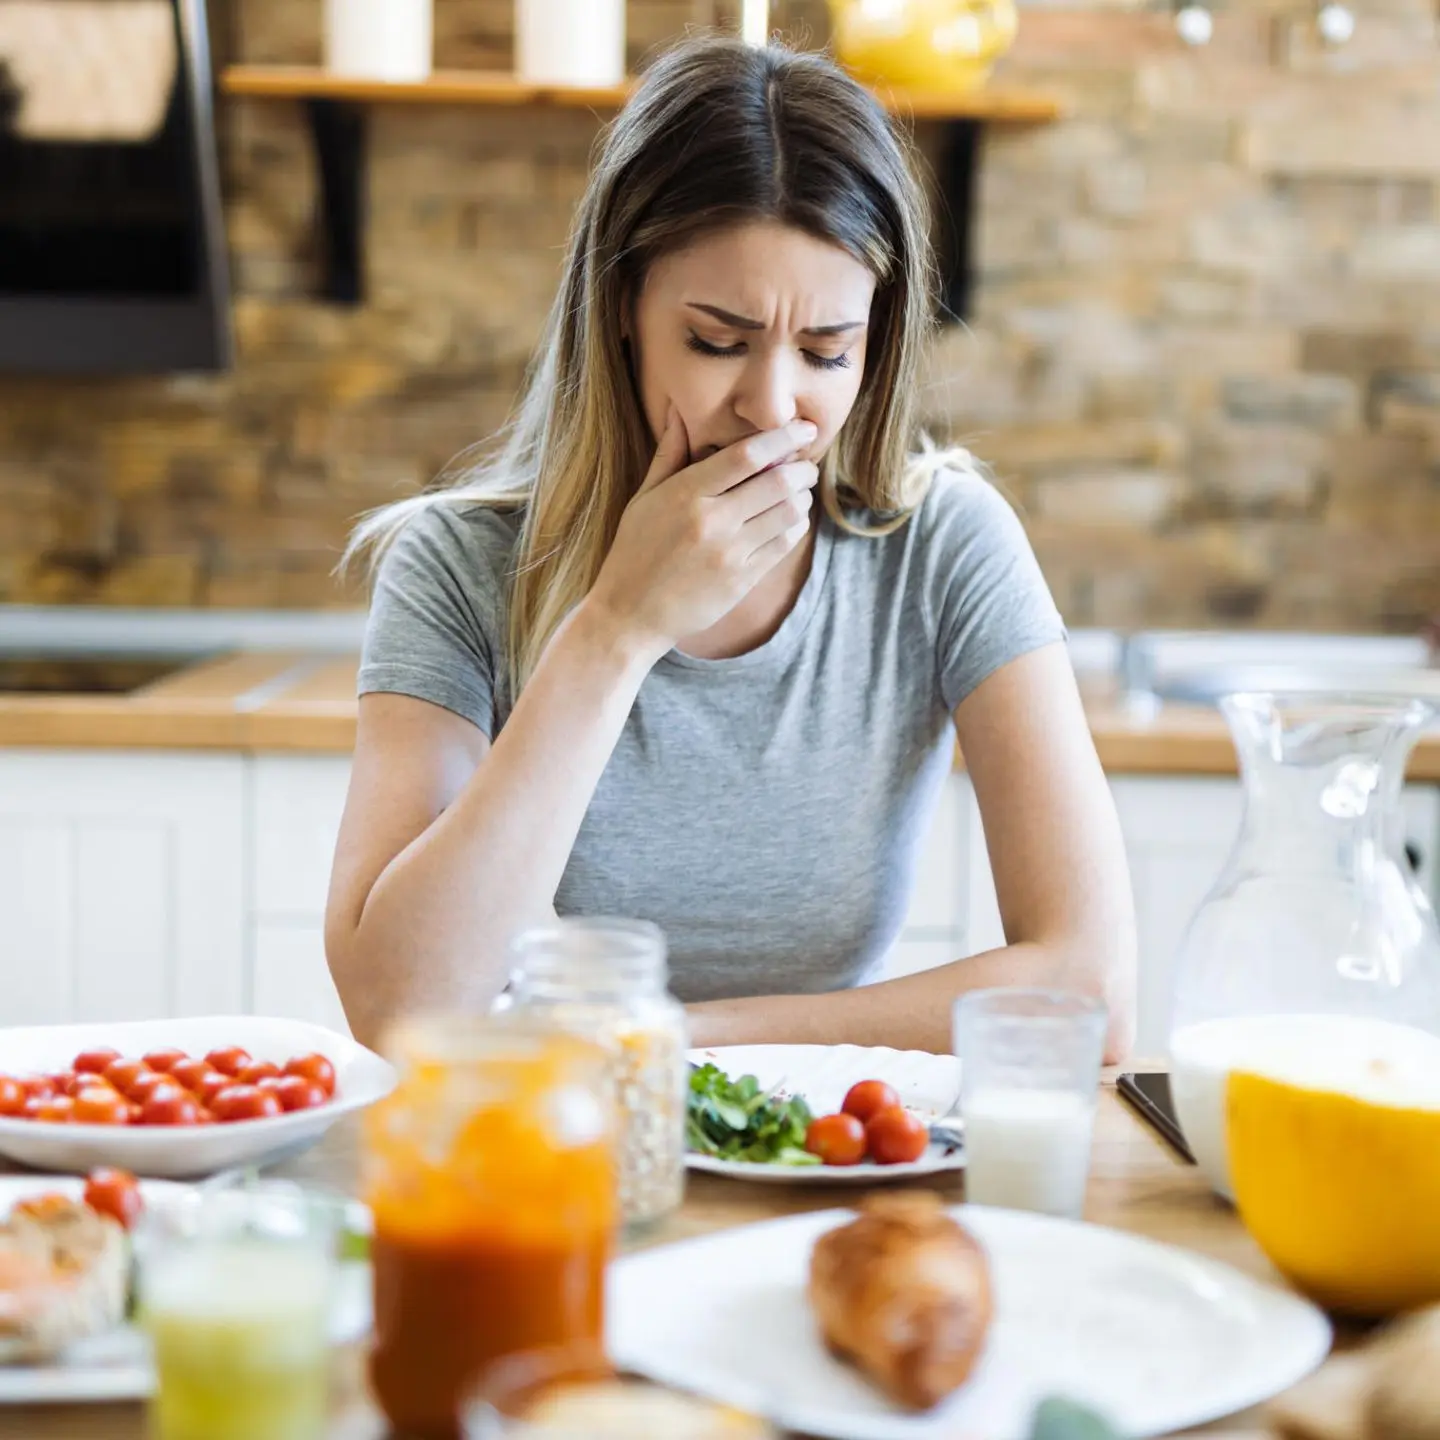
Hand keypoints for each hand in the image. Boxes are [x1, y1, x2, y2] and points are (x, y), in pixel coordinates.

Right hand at [585, 410, 819, 655]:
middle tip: (806, 464)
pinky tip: (788, 521)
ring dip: (802, 498)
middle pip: (777, 482)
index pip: (746, 456)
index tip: (804, 427)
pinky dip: (794, 527)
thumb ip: (668, 455)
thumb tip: (678, 411)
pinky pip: (783, 545)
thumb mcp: (643, 499)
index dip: (782, 437)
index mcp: (685, 495)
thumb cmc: (634, 552)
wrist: (630, 615)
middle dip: (802, 468)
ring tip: (798, 492)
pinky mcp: (741, 581)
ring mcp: (729, 554)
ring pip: (788, 514)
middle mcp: (711, 522)